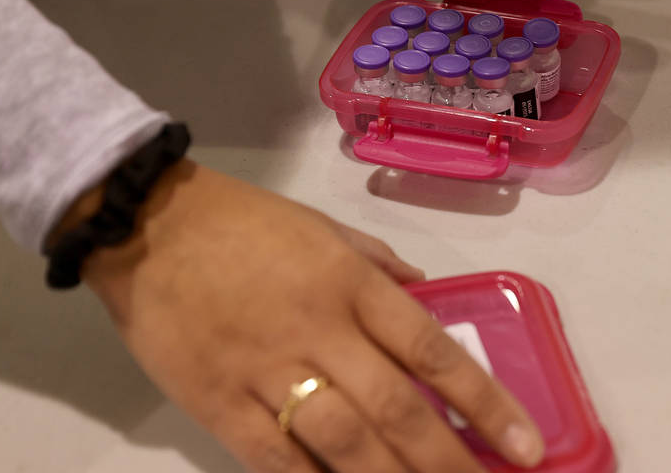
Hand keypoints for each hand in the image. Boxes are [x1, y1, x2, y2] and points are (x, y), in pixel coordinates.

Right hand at [76, 161, 544, 472]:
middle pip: (396, 410)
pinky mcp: (218, 403)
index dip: (484, 402)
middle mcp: (318, 330)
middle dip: (449, 462)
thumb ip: (378, 263)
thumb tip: (426, 293)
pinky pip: (275, 460)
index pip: (431, 349)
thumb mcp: (322, 226)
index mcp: (349, 282)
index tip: (524, 445)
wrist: (146, 225)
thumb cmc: (242, 222)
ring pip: (344, 444)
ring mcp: (266, 371)